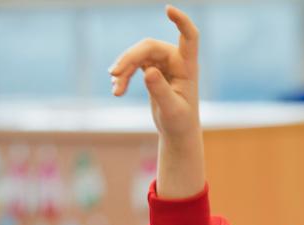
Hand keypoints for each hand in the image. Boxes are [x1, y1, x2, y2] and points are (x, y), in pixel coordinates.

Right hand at [110, 5, 200, 147]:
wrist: (177, 132)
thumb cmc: (180, 122)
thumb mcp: (171, 110)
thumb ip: (161, 91)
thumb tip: (148, 71)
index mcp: (188, 67)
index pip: (189, 37)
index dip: (181, 22)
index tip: (168, 9)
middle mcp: (176, 60)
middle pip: (149, 47)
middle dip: (130, 59)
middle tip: (114, 75)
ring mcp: (162, 63)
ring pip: (137, 56)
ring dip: (123, 70)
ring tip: (115, 90)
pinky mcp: (152, 69)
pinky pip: (133, 65)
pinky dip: (123, 76)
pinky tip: (117, 90)